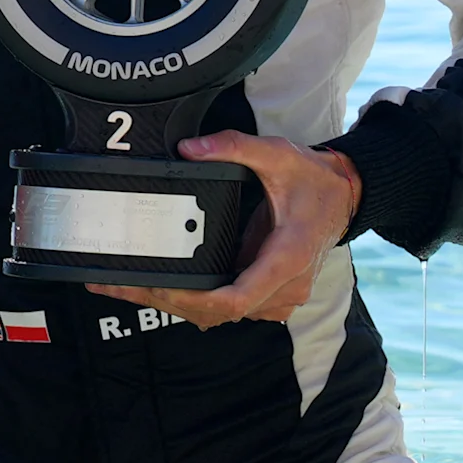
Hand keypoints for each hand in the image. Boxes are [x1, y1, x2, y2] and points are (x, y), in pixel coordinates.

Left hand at [88, 132, 360, 327]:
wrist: (344, 198)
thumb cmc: (313, 181)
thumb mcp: (277, 154)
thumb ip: (233, 147)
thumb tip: (188, 150)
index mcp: (286, 257)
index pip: (238, 298)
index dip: (195, 300)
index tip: (160, 288)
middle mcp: (284, 286)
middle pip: (218, 312)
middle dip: (166, 300)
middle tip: (117, 285)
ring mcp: (277, 296)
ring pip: (218, 314)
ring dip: (173, 304)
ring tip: (122, 287)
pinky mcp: (267, 294)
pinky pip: (225, 306)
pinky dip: (190, 300)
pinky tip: (154, 286)